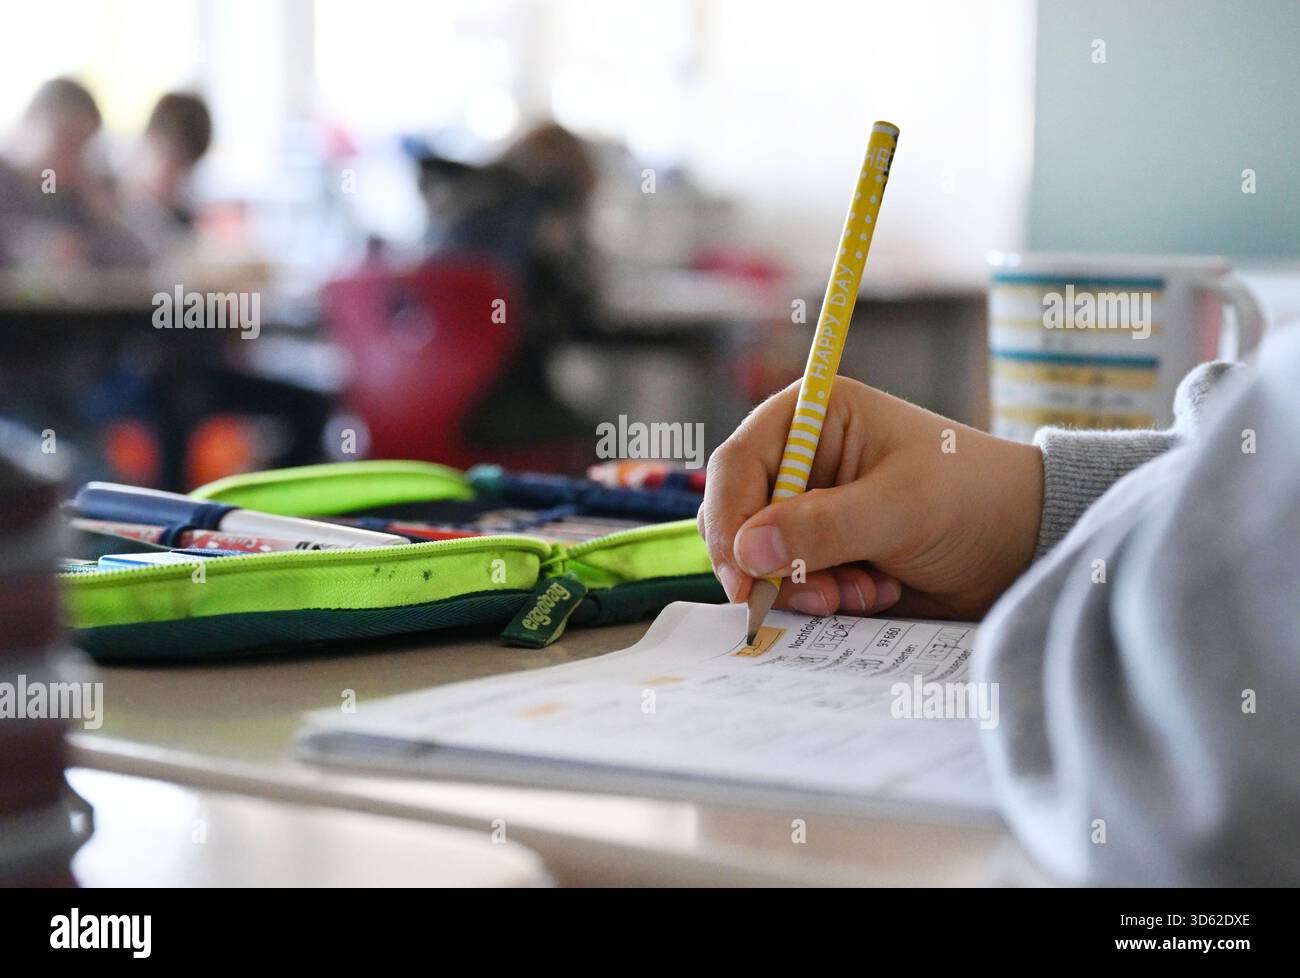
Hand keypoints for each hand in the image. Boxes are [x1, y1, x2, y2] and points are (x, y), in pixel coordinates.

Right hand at [698, 378, 1043, 619]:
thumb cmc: (972, 499)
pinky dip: (826, 598)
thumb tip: (748, 551)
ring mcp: (811, 508)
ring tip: (864, 592)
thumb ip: (823, 527)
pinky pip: (792, 583)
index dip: (730, 520)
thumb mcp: (900, 508)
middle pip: (739, 516)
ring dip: (805, 587)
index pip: (738, 465)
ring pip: (762, 558)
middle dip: (771, 563)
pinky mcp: (825, 551)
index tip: (742, 575)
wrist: (1025, 545)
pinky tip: (876, 592)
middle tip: (817, 595)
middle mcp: (802, 459)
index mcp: (813, 417)